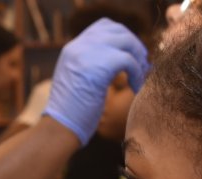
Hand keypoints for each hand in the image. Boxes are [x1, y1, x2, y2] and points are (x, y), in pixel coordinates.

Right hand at [45, 19, 148, 144]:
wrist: (59, 128)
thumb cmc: (71, 113)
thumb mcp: (77, 79)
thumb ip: (92, 64)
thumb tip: (120, 58)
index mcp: (72, 48)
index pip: (104, 26)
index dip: (122, 37)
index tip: (131, 54)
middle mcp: (79, 46)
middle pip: (118, 30)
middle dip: (135, 46)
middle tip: (142, 64)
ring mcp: (87, 54)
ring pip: (126, 42)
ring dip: (139, 58)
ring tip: (140, 76)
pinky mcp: (99, 68)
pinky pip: (129, 61)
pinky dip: (137, 73)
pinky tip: (136, 87)